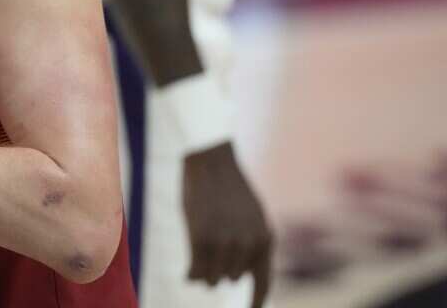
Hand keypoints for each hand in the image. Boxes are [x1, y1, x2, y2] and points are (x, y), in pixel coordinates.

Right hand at [183, 142, 274, 307]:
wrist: (210, 159)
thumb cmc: (226, 186)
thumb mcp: (249, 215)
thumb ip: (249, 243)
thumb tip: (237, 276)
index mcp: (265, 238)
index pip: (263, 281)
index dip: (256, 300)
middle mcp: (249, 244)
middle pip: (232, 278)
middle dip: (220, 271)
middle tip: (208, 259)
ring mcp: (225, 242)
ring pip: (213, 278)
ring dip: (204, 272)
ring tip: (197, 260)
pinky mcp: (201, 239)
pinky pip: (196, 271)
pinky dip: (191, 274)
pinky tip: (186, 273)